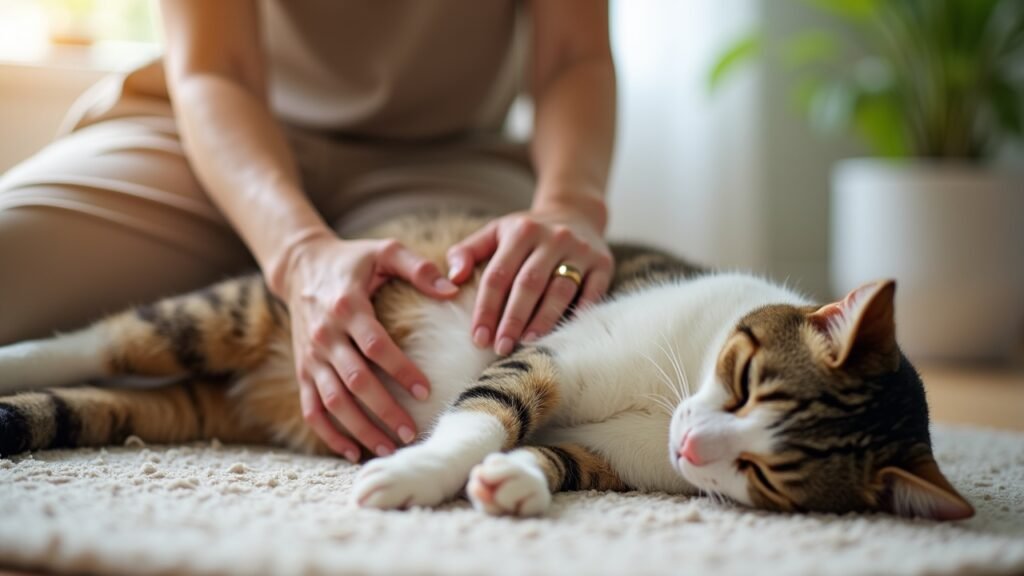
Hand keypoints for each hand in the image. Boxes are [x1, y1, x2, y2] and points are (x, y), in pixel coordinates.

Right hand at [280, 232, 458, 461]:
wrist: (301, 266)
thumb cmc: (352, 260)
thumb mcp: (384, 250)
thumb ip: (418, 267)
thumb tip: (453, 288)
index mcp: (347, 307)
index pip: (375, 346)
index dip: (400, 370)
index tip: (426, 390)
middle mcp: (325, 336)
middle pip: (354, 381)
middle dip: (384, 410)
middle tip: (412, 432)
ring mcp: (310, 357)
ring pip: (333, 401)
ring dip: (359, 429)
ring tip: (389, 448)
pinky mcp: (302, 370)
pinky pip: (312, 409)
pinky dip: (328, 434)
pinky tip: (352, 452)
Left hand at [446, 206, 612, 355]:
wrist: (576, 213)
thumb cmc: (526, 233)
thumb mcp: (495, 232)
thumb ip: (467, 252)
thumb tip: (452, 278)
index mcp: (521, 231)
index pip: (498, 275)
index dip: (486, 308)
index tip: (478, 337)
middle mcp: (552, 237)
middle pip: (528, 284)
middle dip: (513, 319)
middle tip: (500, 348)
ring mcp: (580, 250)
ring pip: (560, 290)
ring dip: (543, 320)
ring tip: (528, 345)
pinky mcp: (603, 263)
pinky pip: (592, 293)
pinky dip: (579, 314)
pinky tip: (565, 335)